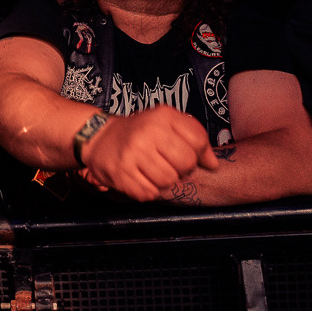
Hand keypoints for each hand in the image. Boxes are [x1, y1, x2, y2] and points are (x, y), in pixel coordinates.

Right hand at [81, 106, 217, 201]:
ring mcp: (132, 154)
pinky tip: (141, 178)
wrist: (98, 137)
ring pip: (168, 181)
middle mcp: (147, 133)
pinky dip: (149, 190)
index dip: (199, 154)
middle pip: (186, 164)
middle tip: (170, 165)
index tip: (188, 155)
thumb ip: (193, 138)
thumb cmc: (138, 132)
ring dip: (165, 181)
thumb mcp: (166, 123)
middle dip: (182, 170)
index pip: (198, 141)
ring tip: (153, 171)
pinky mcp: (120, 174)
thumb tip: (213, 165)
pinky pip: (149, 193)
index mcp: (162, 117)